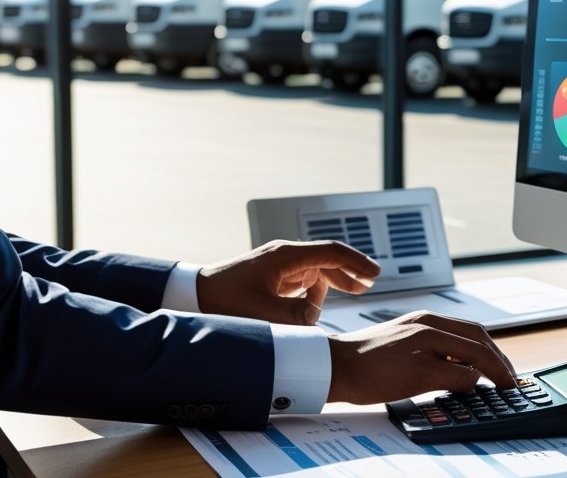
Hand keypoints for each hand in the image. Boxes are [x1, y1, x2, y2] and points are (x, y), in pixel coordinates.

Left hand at [196, 239, 379, 325]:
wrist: (193, 296)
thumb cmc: (222, 300)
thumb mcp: (263, 312)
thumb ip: (296, 313)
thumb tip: (316, 312)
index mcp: (286, 256)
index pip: (331, 251)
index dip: (355, 262)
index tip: (374, 272)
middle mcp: (284, 256)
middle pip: (327, 258)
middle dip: (349, 270)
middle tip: (371, 282)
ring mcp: (278, 266)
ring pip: (316, 269)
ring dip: (335, 280)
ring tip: (354, 291)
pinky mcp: (271, 278)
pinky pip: (302, 280)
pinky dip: (316, 289)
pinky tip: (319, 303)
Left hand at [327, 311, 516, 403]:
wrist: (332, 366)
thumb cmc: (368, 372)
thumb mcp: (416, 379)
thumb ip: (452, 377)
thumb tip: (476, 378)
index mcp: (432, 328)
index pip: (477, 347)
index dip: (497, 367)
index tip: (510, 384)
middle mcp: (428, 321)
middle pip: (475, 335)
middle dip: (495, 356)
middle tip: (508, 377)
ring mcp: (418, 325)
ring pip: (462, 336)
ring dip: (480, 354)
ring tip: (491, 373)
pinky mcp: (409, 334)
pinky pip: (447, 340)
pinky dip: (462, 354)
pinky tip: (461, 367)